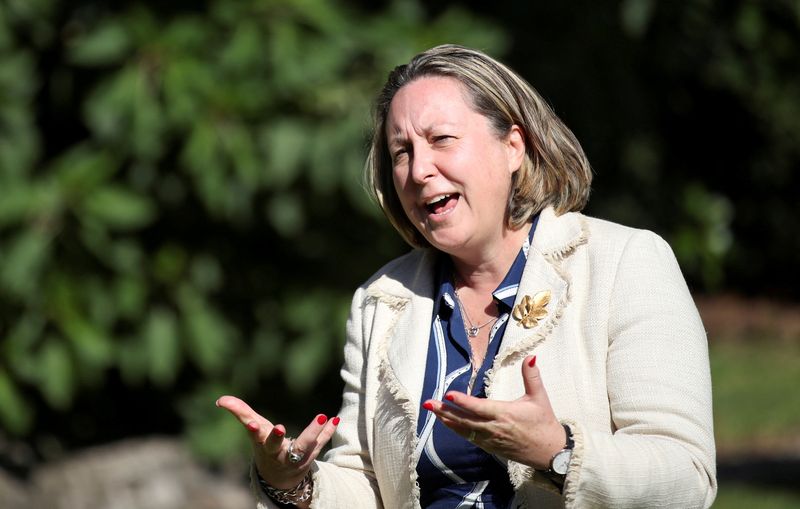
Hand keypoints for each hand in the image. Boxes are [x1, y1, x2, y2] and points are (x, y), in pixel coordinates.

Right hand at [215, 395, 339, 489]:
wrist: (280, 476)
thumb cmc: (265, 445)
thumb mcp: (254, 429)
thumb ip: (240, 412)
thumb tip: (220, 399)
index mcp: (262, 445)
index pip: (257, 438)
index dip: (254, 431)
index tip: (253, 424)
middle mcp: (278, 454)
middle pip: (277, 447)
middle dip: (277, 439)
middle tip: (280, 428)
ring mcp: (295, 458)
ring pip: (304, 447)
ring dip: (313, 432)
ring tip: (322, 416)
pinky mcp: (311, 457)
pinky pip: (320, 444)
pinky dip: (328, 432)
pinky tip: (334, 419)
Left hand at [422, 355, 564, 469]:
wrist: (550, 453)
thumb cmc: (544, 423)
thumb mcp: (540, 397)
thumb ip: (532, 376)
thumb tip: (531, 356)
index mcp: (505, 414)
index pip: (479, 407)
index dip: (463, 401)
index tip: (448, 395)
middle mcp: (494, 428)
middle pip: (465, 419)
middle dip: (445, 411)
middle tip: (429, 403)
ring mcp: (491, 439)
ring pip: (464, 430)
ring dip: (447, 420)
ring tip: (433, 411)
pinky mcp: (491, 447)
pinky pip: (469, 438)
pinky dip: (457, 430)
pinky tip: (448, 423)